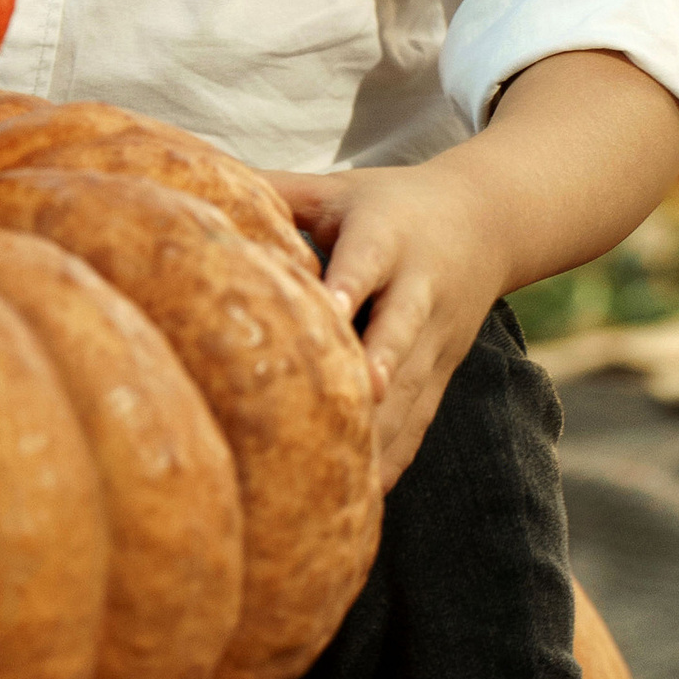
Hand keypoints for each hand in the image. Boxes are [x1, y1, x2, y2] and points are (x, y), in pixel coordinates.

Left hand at [268, 150, 512, 489]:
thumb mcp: (337, 189)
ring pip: (408, 393)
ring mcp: (436, 342)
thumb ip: (273, 192)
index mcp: (387, 238)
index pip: (366, 263)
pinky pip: (418, 423)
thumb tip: (189, 177)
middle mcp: (419, 292)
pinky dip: (393, 460)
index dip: (349, 288)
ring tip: (337, 483)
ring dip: (377, 434)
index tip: (328, 314)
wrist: (488, 223)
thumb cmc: (388, 203)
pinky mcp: (441, 376)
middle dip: (374, 373)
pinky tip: (362, 501)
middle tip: (348, 407)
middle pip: (396, 337)